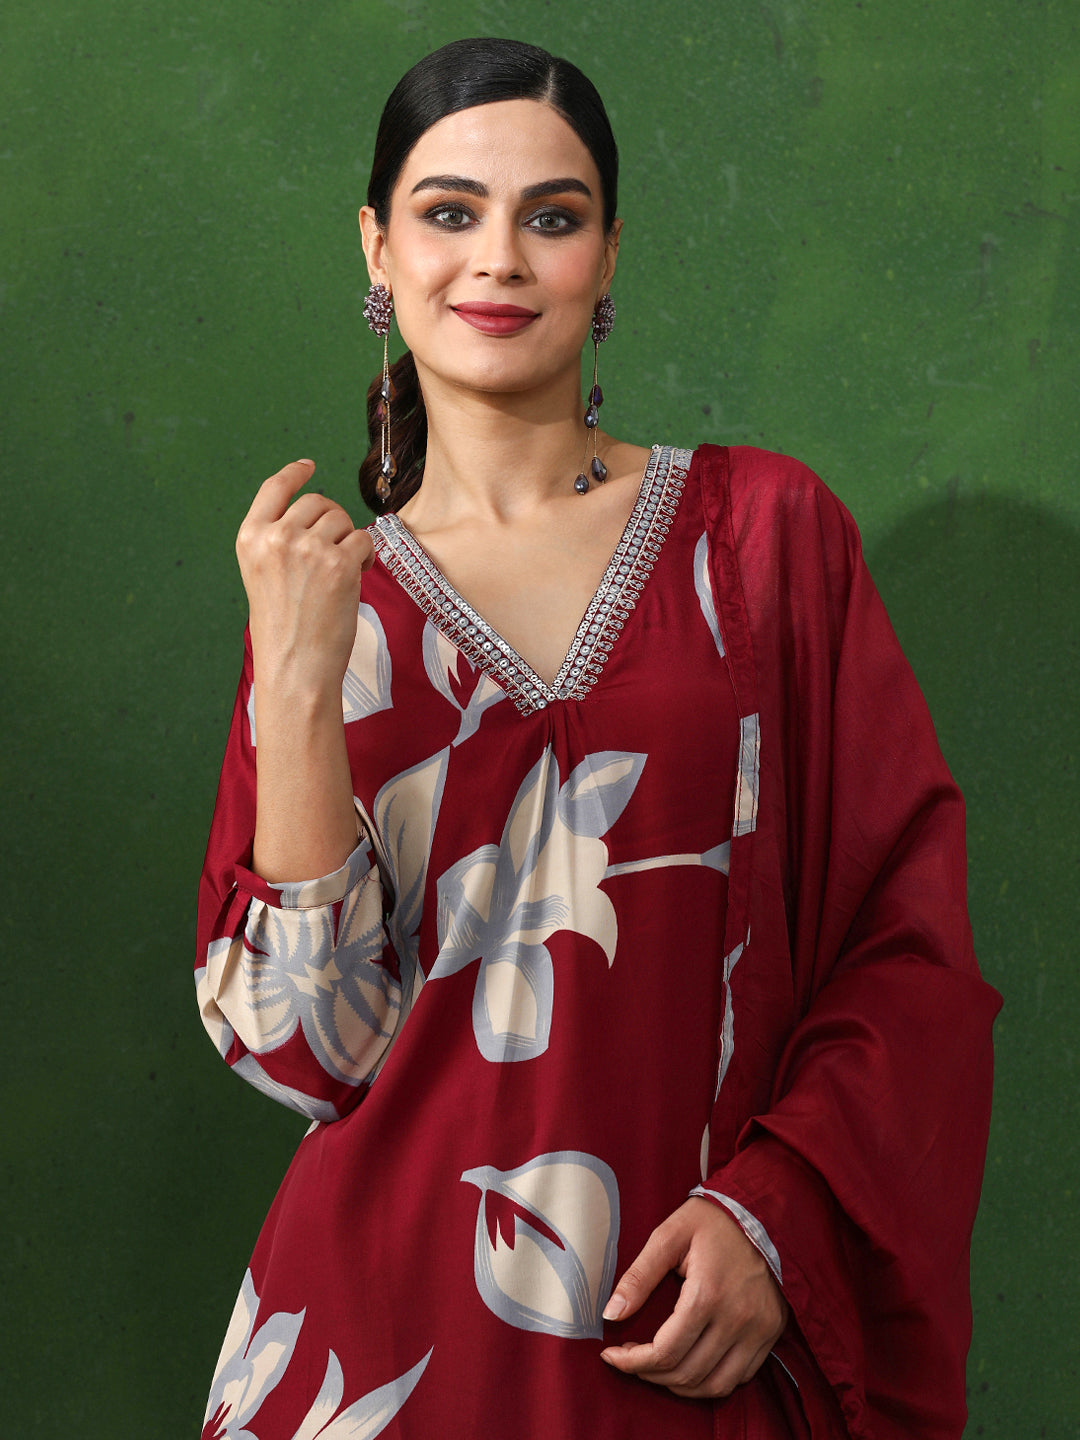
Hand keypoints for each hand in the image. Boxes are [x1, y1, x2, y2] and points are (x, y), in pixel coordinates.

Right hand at [236, 459, 374, 694]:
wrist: (296, 666)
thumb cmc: (284, 629)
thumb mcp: (264, 576)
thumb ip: (280, 542)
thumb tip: (319, 515)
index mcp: (250, 538)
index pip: (274, 488)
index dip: (294, 473)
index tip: (308, 465)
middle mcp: (277, 537)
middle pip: (317, 502)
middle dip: (333, 520)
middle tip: (337, 549)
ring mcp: (308, 548)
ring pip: (342, 519)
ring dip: (350, 540)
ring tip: (344, 571)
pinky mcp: (339, 563)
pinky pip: (363, 539)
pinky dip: (367, 556)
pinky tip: (358, 577)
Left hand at [600, 1197, 788, 1399]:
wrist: (762, 1210)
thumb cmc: (711, 1220)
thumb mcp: (668, 1235)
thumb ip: (639, 1276)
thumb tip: (611, 1314)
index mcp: (708, 1294)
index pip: (665, 1352)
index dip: (632, 1362)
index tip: (611, 1355)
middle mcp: (737, 1319)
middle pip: (687, 1373)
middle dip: (650, 1375)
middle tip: (630, 1360)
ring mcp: (759, 1329)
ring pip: (715, 1385)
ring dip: (681, 1386)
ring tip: (657, 1370)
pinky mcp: (771, 1332)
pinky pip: (741, 1376)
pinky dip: (712, 1381)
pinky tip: (692, 1364)